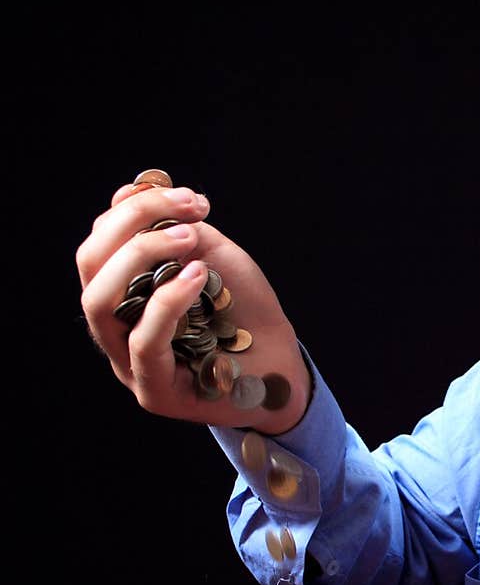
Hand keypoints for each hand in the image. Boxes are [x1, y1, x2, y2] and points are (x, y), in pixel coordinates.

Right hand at [76, 179, 311, 433]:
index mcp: (122, 295)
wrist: (284, 369)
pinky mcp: (154, 392)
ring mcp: (129, 364)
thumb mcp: (211, 259)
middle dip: (131, 222)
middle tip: (188, 210)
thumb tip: (133, 193)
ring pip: (100, 302)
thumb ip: (174, 229)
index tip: (186, 196)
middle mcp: (115, 329)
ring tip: (190, 237)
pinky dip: (167, 301)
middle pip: (90, 265)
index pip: (100, 242)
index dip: (133, 207)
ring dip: (142, 255)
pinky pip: (143, 342)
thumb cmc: (246, 316)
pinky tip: (196, 275)